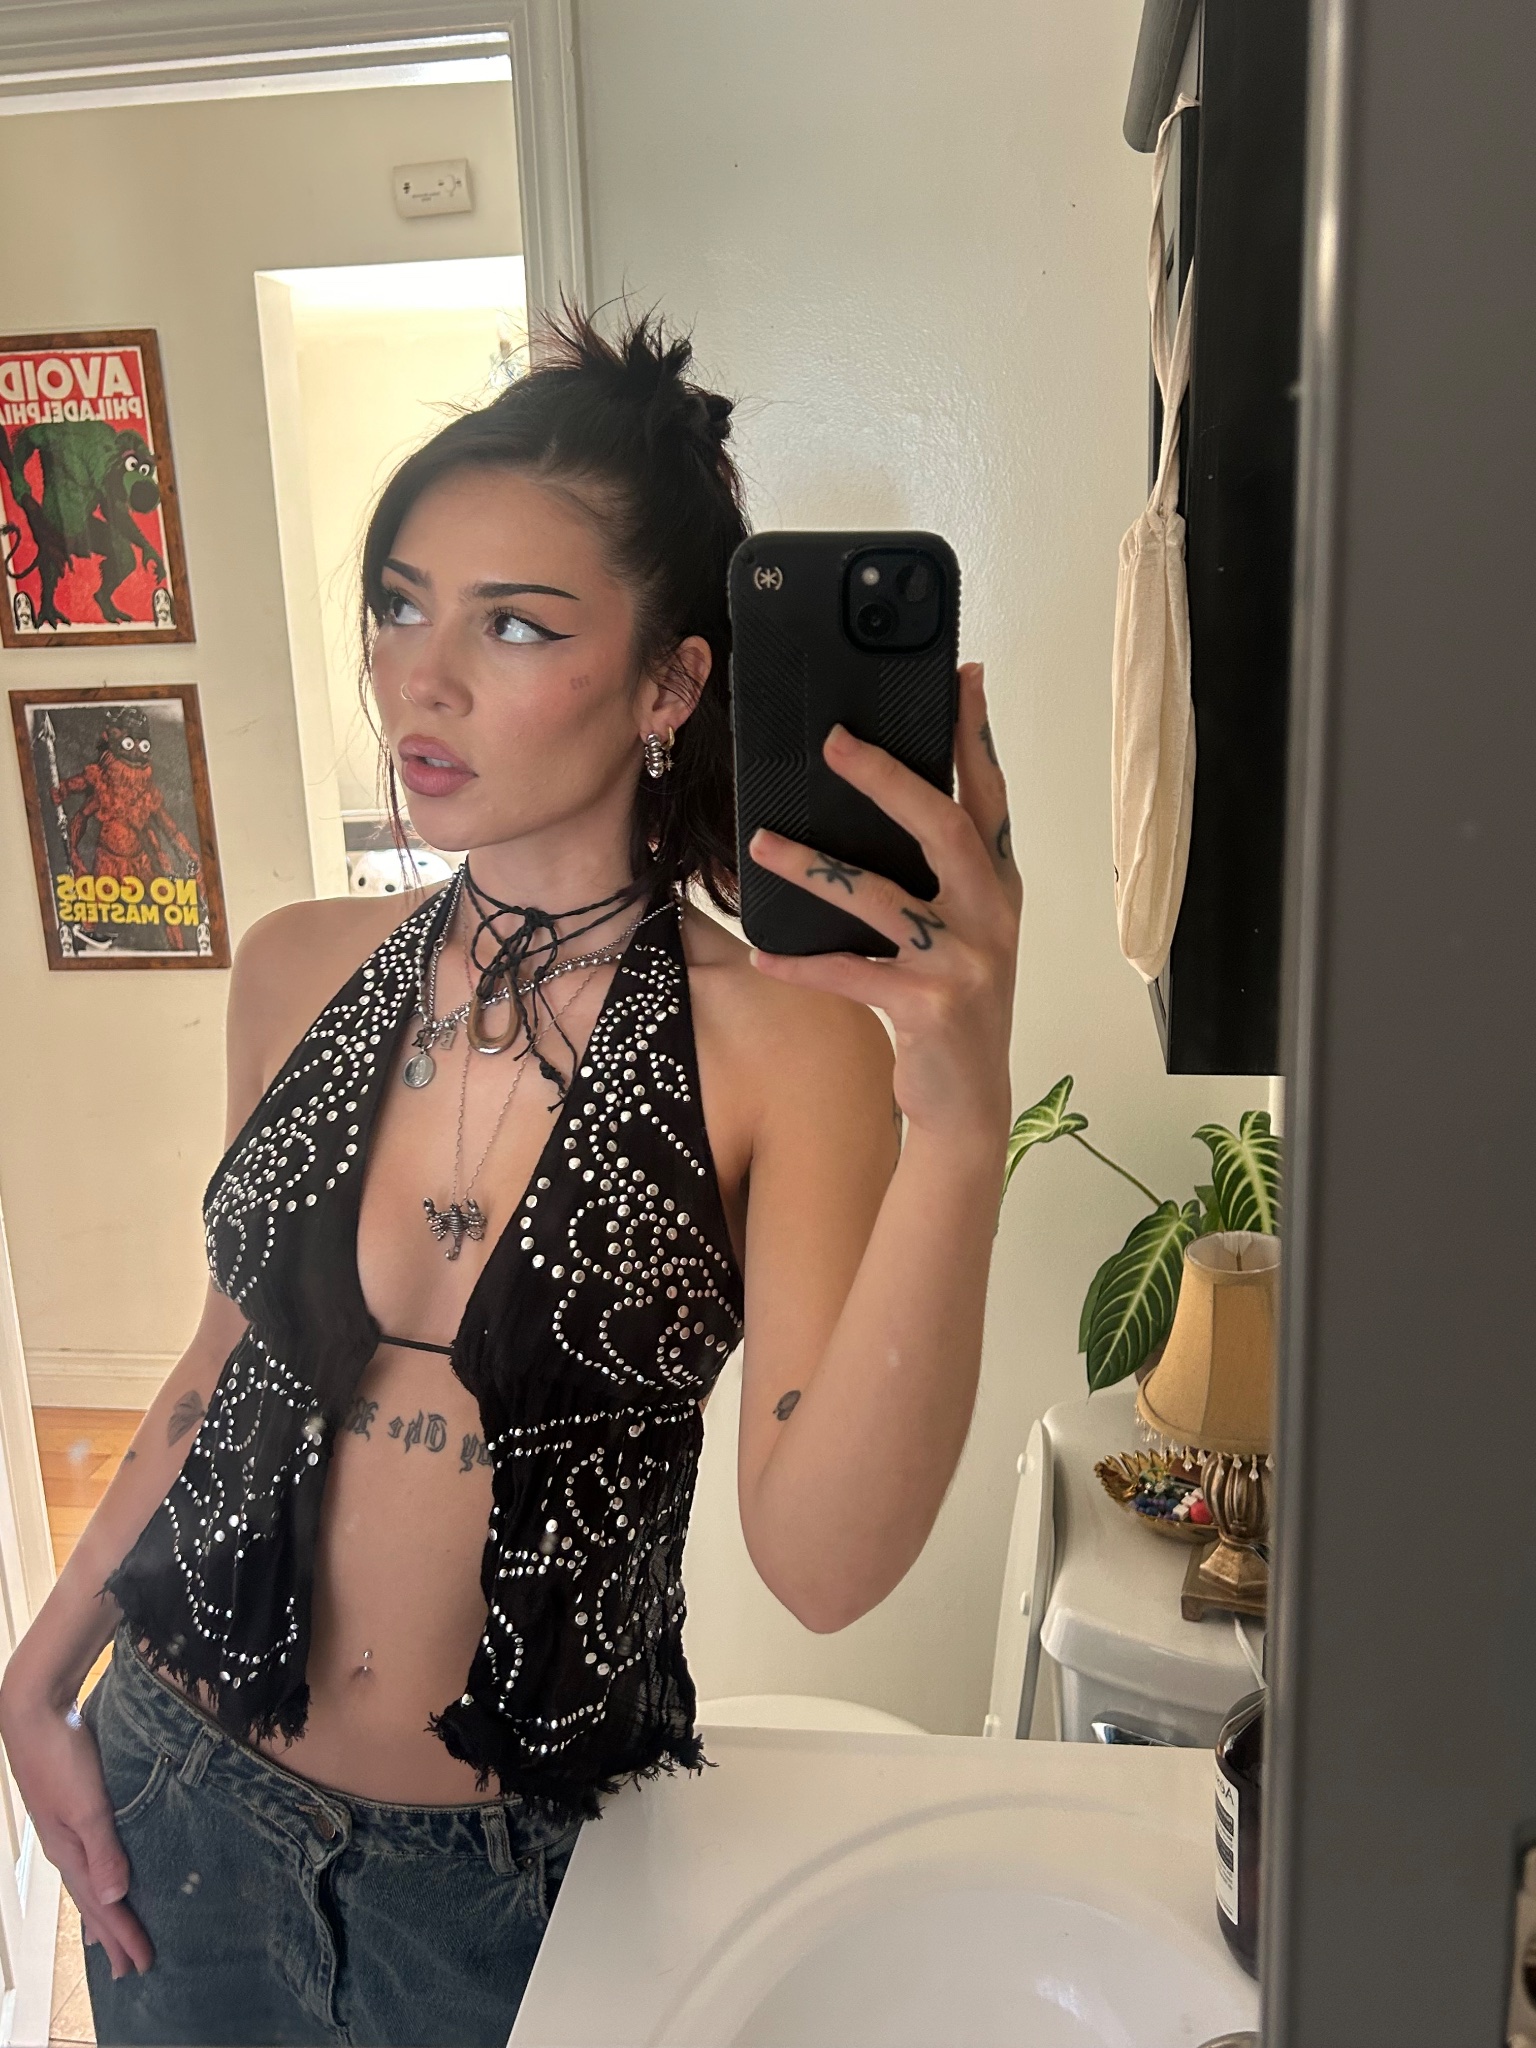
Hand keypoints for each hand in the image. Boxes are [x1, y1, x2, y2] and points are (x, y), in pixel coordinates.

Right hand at [0, 1685, 152, 1978]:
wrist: (34, 1710)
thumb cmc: (61, 1754)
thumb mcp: (87, 1803)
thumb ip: (103, 1848)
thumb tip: (115, 1898)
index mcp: (68, 1852)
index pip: (101, 1905)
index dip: (123, 1935)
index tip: (142, 1965)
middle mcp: (64, 1846)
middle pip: (91, 1901)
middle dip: (112, 1935)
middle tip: (130, 1968)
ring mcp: (64, 1828)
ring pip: (87, 1881)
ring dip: (103, 1911)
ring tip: (112, 1936)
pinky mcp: (70, 1808)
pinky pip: (87, 1857)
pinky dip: (96, 1878)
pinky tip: (101, 1875)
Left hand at [748, 661, 1021, 1142]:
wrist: (968, 1104)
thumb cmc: (952, 1004)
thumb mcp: (961, 932)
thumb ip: (939, 874)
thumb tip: (884, 800)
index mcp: (999, 887)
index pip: (991, 798)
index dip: (977, 738)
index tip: (962, 679)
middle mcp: (991, 916)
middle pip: (944, 828)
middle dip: (888, 779)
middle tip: (834, 742)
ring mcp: (964, 962)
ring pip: (882, 898)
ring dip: (816, 868)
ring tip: (763, 842)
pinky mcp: (929, 1007)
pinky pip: (852, 973)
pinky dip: (803, 963)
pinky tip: (761, 953)